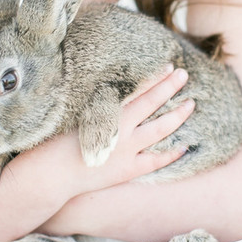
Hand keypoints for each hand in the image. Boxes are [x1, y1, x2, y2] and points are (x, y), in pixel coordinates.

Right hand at [9, 66, 193, 199]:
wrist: (50, 175)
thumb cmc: (55, 141)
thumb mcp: (76, 114)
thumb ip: (99, 104)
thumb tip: (116, 93)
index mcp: (106, 112)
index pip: (137, 89)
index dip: (154, 77)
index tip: (168, 66)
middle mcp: (120, 130)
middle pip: (152, 104)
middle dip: (170, 87)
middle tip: (184, 74)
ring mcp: (127, 151)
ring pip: (160, 130)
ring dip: (177, 116)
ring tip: (191, 104)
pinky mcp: (127, 171)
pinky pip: (156, 161)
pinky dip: (171, 153)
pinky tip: (184, 145)